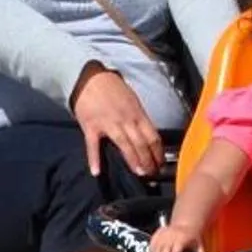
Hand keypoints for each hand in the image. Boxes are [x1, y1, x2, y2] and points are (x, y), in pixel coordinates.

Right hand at [70, 65, 161, 180]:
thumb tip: (147, 136)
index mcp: (137, 114)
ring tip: (139, 173)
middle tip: (151, 173)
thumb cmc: (113, 89)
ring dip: (133, 161)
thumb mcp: (132, 101)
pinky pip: (93, 146)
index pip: (153, 137)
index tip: (160, 163)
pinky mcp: (91, 127)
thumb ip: (139, 118)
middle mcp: (126, 120)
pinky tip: (96, 172)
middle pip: (141, 144)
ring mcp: (108, 124)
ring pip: (124, 145)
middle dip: (148, 161)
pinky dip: (94, 159)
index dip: (158, 152)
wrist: (90, 78)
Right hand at [148, 222, 198, 251]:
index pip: (176, 249)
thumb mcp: (198, 244)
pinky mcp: (158, 234)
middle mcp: (171, 236)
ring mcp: (163, 234)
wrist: (185, 224)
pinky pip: (152, 244)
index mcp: (182, 238)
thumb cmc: (192, 236)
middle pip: (165, 251)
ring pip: (156, 248)